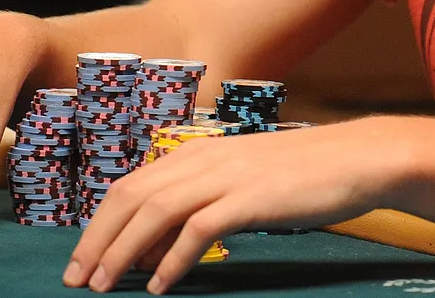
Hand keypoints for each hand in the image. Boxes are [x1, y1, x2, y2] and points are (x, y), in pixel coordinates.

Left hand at [65, 117, 415, 294]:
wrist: (357, 157)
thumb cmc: (304, 173)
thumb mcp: (244, 177)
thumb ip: (203, 198)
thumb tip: (160, 241)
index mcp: (200, 151)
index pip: (132, 185)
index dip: (100, 223)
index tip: (83, 257)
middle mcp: (205, 158)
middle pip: (132, 197)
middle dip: (97, 240)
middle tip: (77, 279)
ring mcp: (228, 176)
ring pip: (155, 212)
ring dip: (122, 252)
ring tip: (104, 286)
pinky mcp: (250, 198)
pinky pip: (198, 231)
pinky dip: (172, 260)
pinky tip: (160, 286)